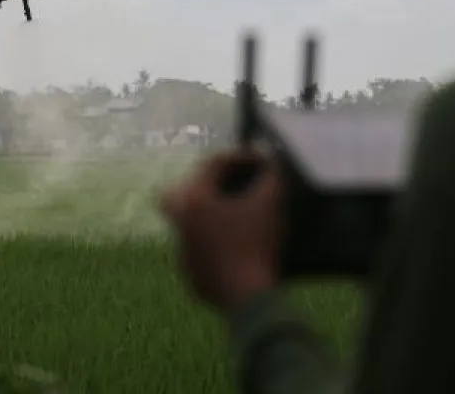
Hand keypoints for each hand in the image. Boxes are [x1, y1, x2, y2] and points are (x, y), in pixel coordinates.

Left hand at [159, 150, 282, 311]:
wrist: (248, 298)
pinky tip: (237, 248)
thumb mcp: (272, 202)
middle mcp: (180, 224)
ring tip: (239, 218)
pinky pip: (199, 252)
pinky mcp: (191, 277)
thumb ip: (274, 174)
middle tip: (231, 185)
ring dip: (210, 217)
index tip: (265, 161)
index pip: (213, 164)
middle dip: (205, 184)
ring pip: (189, 225)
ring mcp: (183, 253)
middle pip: (178, 191)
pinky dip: (214, 245)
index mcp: (194, 200)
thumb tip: (276, 161)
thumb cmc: (258, 243)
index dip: (242, 157)